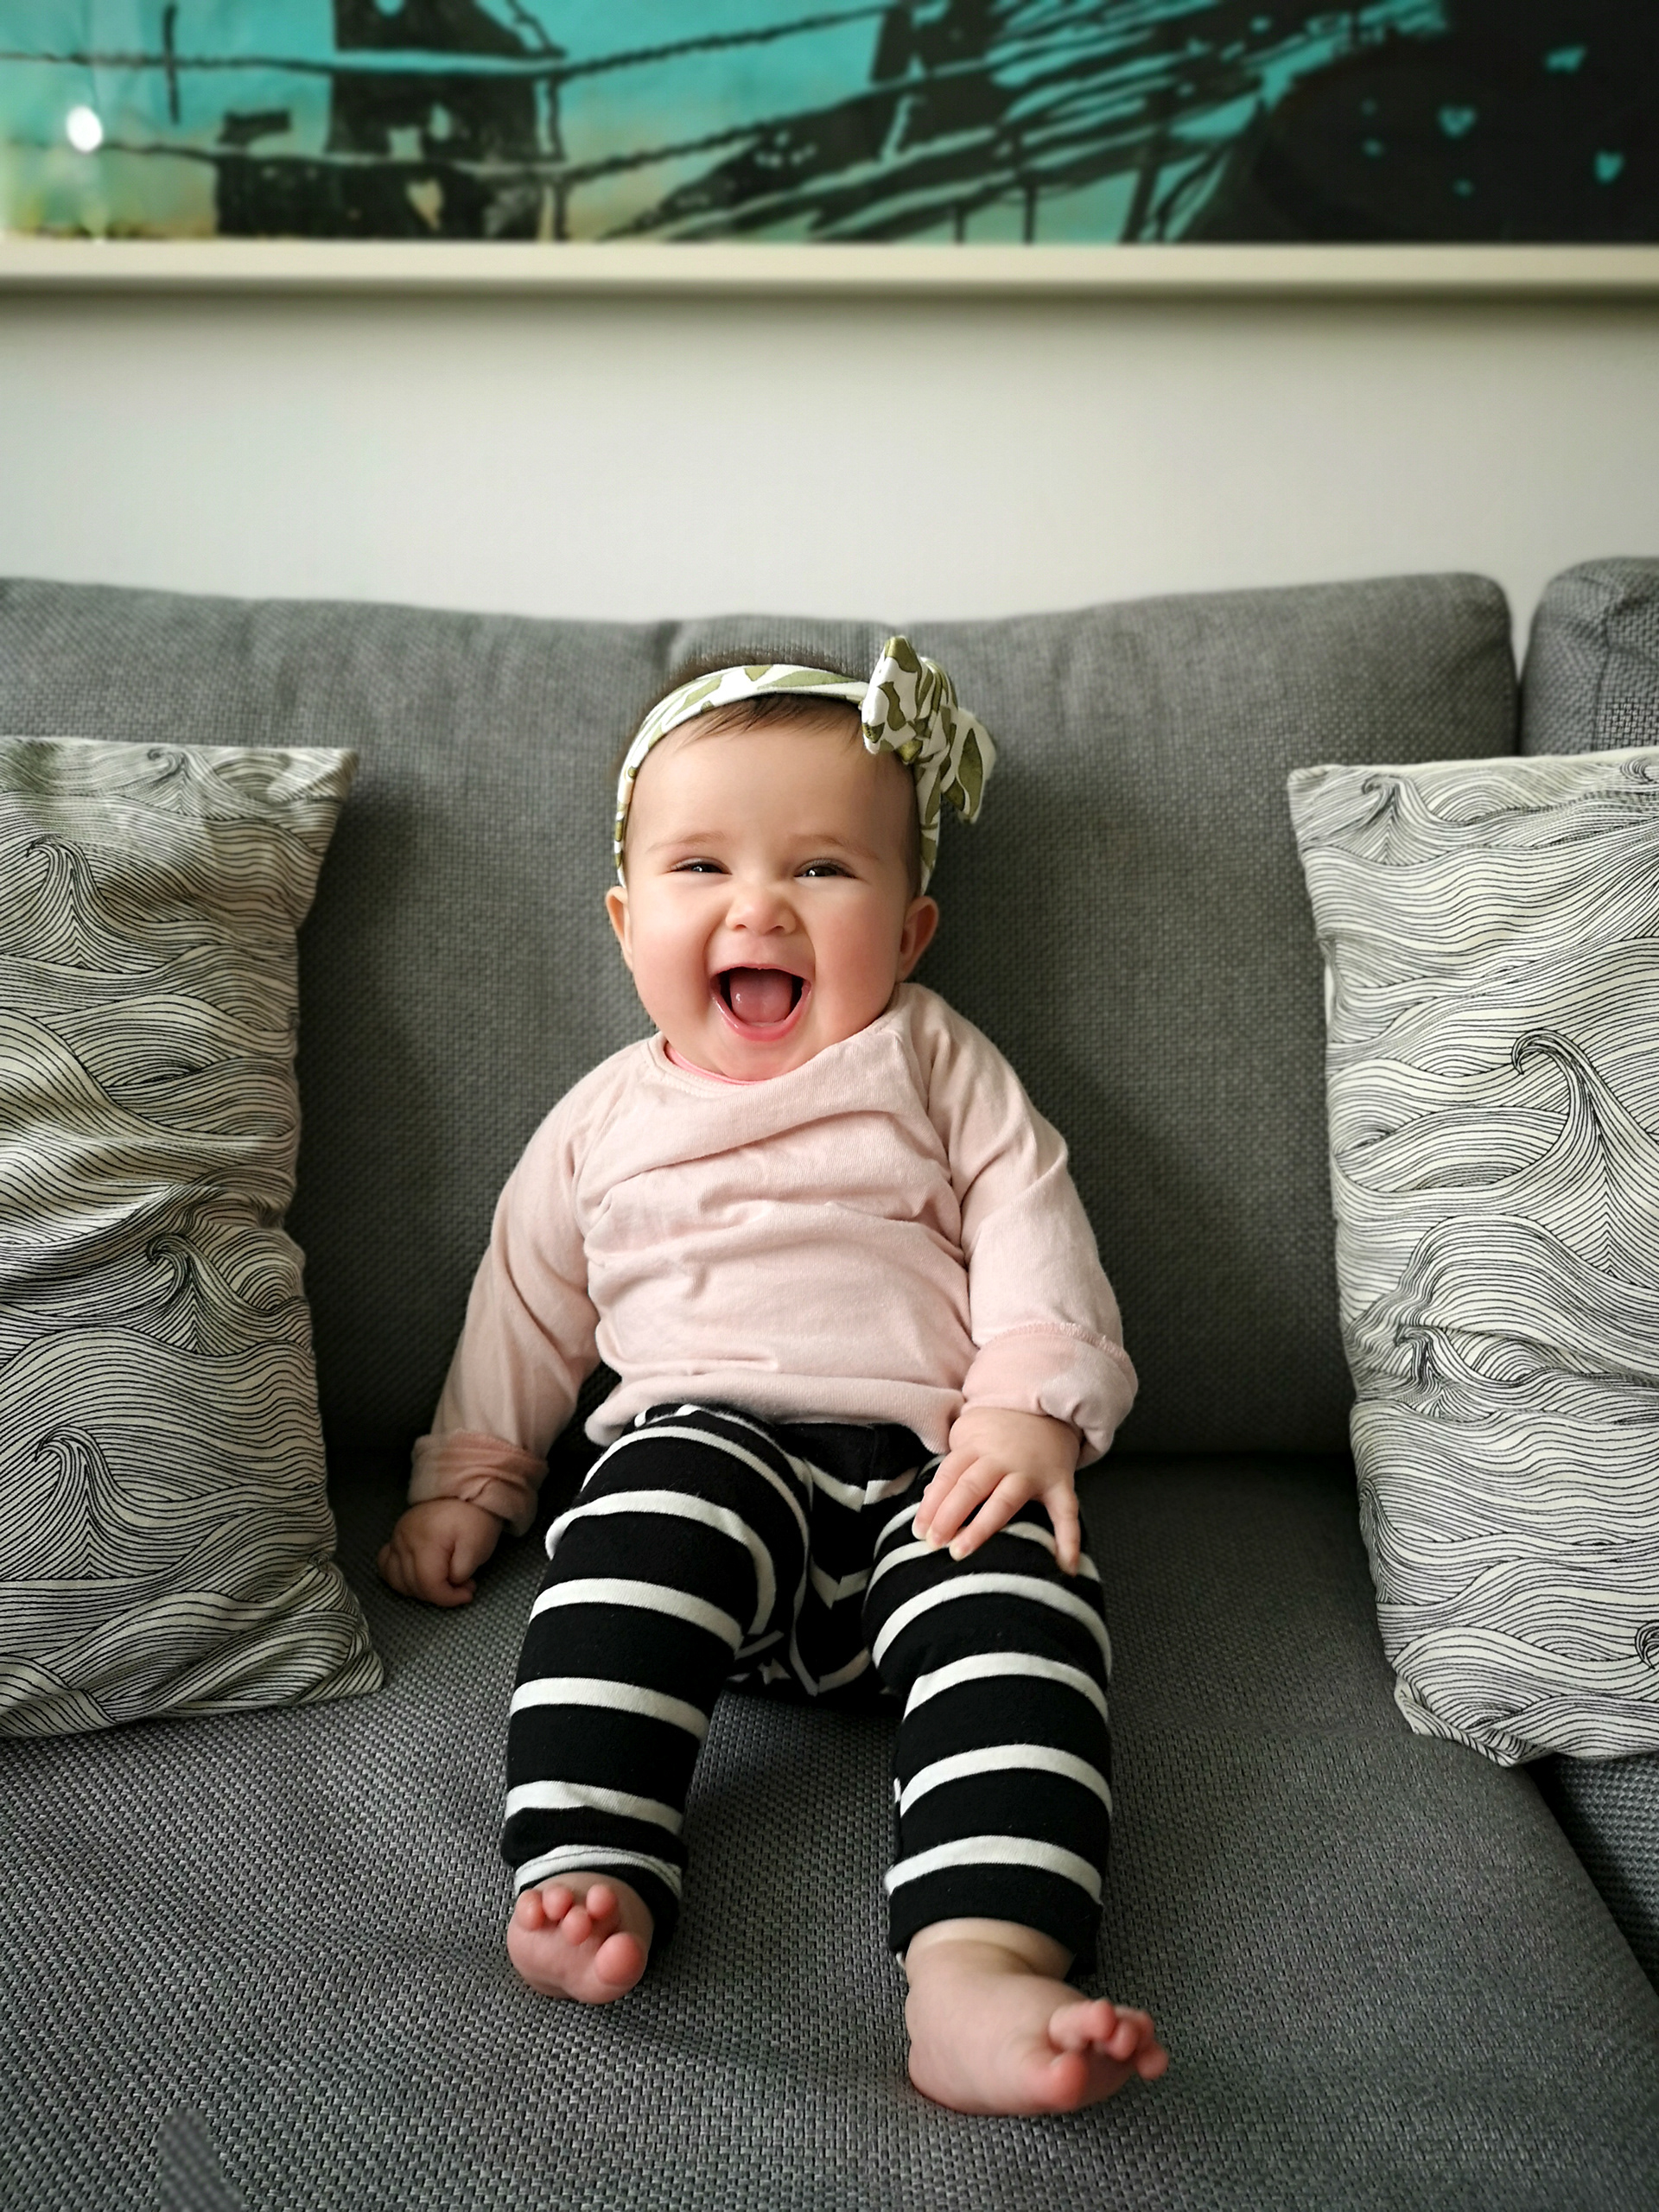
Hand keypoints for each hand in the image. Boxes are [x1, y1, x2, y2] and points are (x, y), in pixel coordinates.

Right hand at [377, 1498, 503, 1606]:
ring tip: (443, 1581)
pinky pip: (386, 1565)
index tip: (468, 1593)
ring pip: (397, 1579)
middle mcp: (404, 1540)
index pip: (428, 1584)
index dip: (448, 1597)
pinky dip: (399, 1577)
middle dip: (439, 1593)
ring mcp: (396, 1538)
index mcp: (425, 1542)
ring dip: (420, 1589)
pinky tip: (416, 1578)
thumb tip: (451, 1583)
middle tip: (462, 1585)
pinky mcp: (395, 1537)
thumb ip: (462, 1571)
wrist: (466, 1491)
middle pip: (413, 1585)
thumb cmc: (475, 1518)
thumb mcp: (479, 1545)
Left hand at [911, 1407, 1082, 1573]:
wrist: (1046, 1407)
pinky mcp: (1060, 1483)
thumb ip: (953, 1466)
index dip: (932, 1504)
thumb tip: (930, 1500)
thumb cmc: (998, 1431)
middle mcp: (1003, 1458)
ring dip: (982, 1527)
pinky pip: (1066, 1511)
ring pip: (1005, 1500)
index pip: (949, 1476)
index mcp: (977, 1446)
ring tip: (962, 1552)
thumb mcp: (969, 1436)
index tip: (919, 1531)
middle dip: (949, 1515)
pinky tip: (1065, 1565)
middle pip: (970, 1486)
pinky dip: (1069, 1539)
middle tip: (933, 1543)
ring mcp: (1032, 1472)